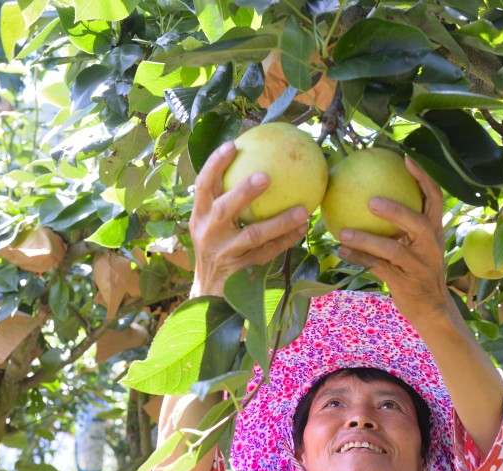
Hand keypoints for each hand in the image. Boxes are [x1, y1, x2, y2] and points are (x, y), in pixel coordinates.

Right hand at [188, 142, 309, 296]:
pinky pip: (268, 252)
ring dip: (279, 221)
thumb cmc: (217, 251)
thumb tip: (254, 166)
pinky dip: (286, 240)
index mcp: (199, 216)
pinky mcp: (240, 270)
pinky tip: (302, 229)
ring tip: (303, 210)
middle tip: (267, 176)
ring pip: (253, 234)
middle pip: (224, 208)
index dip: (215, 164)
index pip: (203, 185)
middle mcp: (207, 233)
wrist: (208, 293)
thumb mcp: (212, 227)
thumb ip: (226, 201)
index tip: (233, 145)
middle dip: (244, 191)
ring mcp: (224, 253)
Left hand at [335, 157, 450, 324]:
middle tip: (371, 201)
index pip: (435, 198)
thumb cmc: (417, 271)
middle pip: (417, 222)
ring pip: (393, 249)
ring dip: (366, 240)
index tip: (405, 159)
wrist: (431, 308)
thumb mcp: (418, 246)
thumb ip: (404, 226)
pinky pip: (378, 267)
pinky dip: (359, 258)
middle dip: (395, 210)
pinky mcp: (406, 282)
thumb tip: (372, 197)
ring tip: (343, 233)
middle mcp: (431, 245)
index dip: (423, 178)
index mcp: (435, 230)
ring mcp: (419, 265)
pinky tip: (341, 252)